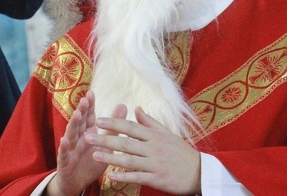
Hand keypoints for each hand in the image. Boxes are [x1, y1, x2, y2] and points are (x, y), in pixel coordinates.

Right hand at [47, 91, 125, 195]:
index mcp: (87, 133)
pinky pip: (63, 153)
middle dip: (82, 111)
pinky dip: (64, 147)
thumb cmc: (90, 161)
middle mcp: (77, 138)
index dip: (89, 106)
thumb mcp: (104, 144)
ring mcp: (70, 149)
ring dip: (73, 125)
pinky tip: (64, 139)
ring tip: (77, 115)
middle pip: (79, 123)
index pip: (88, 117)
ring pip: (71, 135)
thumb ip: (113, 127)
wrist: (78, 183)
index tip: (91, 93)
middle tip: (85, 100)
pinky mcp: (64, 161)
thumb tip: (123, 105)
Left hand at [86, 107, 200, 193]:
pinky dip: (123, 176)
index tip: (98, 120)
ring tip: (94, 155)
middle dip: (105, 139)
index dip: (114, 123)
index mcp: (155, 135)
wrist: (199, 172)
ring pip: (128, 160)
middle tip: (87, 136)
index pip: (131, 127)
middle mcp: (153, 148)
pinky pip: (136, 177)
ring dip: (110, 158)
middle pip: (126, 143)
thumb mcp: (167, 133)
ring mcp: (154, 164)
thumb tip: (136, 108)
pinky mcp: (156, 178)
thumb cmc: (182, 152)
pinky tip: (110, 175)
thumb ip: (150, 122)